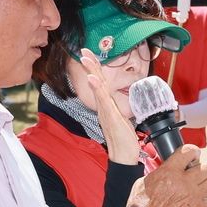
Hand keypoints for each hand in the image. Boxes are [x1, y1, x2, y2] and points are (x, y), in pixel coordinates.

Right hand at [79, 49, 139, 165]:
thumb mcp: (122, 118)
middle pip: (96, 81)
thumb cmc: (123, 139)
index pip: (100, 82)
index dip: (95, 68)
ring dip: (92, 72)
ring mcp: (106, 111)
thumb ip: (118, 108)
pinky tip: (93, 79)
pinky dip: (98, 89)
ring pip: (98, 88)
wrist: (123, 156)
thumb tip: (118, 101)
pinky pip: (104, 101)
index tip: (89, 54)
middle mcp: (104, 106)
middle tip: (83, 51)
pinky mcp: (111, 117)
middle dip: (90, 65)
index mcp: (107, 105)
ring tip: (86, 59)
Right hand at [126, 143, 206, 206]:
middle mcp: (184, 182)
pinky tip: (205, 203)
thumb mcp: (144, 182)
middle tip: (196, 176)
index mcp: (169, 172)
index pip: (189, 151)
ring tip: (202, 189)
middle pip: (206, 168)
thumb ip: (159, 173)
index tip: (193, 155)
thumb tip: (166, 169)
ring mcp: (193, 197)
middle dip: (202, 170)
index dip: (193, 152)